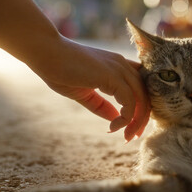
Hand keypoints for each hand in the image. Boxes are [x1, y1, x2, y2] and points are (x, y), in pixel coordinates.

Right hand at [29, 36, 149, 140]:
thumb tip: (115, 118)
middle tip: (131, 137)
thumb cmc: (60, 70)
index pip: (141, 89)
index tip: (131, 128)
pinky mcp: (112, 75)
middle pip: (146, 95)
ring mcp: (119, 69)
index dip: (141, 109)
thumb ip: (101, 105)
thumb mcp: (85, 92)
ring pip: (142, 99)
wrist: (45, 53)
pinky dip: (126, 118)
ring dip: (136, 122)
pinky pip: (130, 101)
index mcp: (118, 68)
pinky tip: (113, 127)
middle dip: (142, 120)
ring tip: (125, 136)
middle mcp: (123, 66)